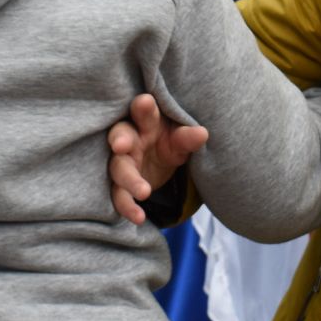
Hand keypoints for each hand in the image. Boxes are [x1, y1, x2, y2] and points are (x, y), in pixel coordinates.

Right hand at [108, 94, 208, 224]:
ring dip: (129, 181)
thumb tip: (202, 133)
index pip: (143, 111)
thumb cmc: (169, 142)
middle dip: (120, 139)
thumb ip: (188, 138)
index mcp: (147, 122)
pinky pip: (119, 197)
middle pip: (120, 136)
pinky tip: (139, 218)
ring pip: (118, 169)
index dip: (143, 107)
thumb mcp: (181, 141)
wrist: (160, 165)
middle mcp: (130, 140)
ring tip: (144, 192)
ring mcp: (122, 163)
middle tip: (121, 145)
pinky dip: (128, 208)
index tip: (146, 102)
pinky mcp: (120, 186)